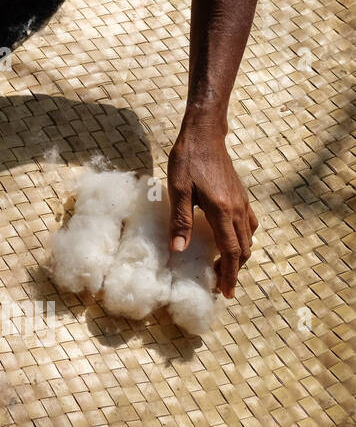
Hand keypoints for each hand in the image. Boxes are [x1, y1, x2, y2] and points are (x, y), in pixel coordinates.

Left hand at [167, 114, 258, 296]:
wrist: (204, 134)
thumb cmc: (188, 160)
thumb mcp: (177, 190)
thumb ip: (180, 220)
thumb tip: (178, 250)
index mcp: (221, 210)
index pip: (232, 250)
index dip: (229, 274)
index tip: (226, 292)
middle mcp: (237, 208)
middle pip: (244, 248)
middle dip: (235, 269)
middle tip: (222, 285)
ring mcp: (242, 201)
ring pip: (248, 237)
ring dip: (240, 255)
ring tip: (225, 266)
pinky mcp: (240, 195)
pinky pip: (249, 223)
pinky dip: (243, 238)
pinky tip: (231, 240)